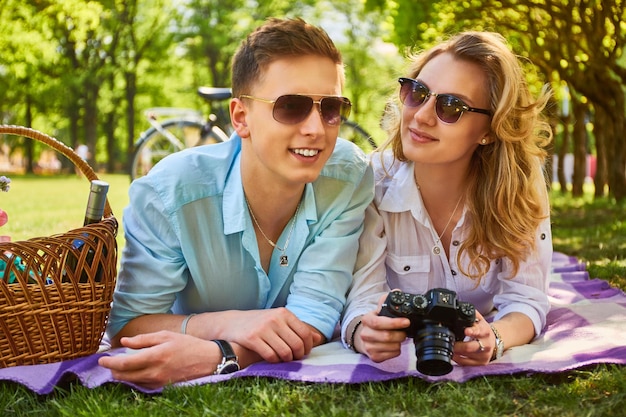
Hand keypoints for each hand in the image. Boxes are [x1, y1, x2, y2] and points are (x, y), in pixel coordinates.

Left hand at [98, 331, 220, 388]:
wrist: (207, 361)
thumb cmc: (187, 344)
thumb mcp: (166, 336)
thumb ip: (144, 339)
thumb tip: (124, 341)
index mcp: (155, 356)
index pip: (125, 363)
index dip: (110, 362)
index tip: (101, 359)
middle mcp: (154, 372)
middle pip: (124, 376)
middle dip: (114, 370)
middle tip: (109, 362)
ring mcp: (158, 382)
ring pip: (131, 382)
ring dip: (123, 375)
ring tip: (121, 366)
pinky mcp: (162, 387)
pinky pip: (141, 385)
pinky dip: (134, 378)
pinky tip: (135, 371)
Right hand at [216, 307, 321, 362]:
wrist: (232, 323)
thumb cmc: (260, 323)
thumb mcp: (279, 321)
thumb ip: (298, 328)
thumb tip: (318, 339)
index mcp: (284, 313)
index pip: (305, 333)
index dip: (307, 347)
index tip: (303, 353)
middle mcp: (275, 319)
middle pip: (297, 344)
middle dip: (298, 356)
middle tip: (293, 359)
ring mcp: (264, 328)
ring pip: (285, 352)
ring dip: (286, 360)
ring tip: (283, 359)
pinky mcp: (252, 338)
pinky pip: (271, 355)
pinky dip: (274, 361)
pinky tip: (271, 358)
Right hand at [355, 294, 410, 362]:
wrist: (366, 337)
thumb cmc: (376, 322)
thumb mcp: (380, 310)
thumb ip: (388, 299)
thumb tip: (397, 292)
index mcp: (366, 320)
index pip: (378, 322)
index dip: (394, 323)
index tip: (406, 322)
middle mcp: (365, 334)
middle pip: (386, 336)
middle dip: (400, 334)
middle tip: (404, 331)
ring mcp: (368, 347)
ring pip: (391, 346)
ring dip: (399, 342)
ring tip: (399, 338)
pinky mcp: (374, 357)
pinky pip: (391, 355)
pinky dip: (397, 350)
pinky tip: (394, 345)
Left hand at [452, 311, 493, 365]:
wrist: (495, 341)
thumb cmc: (483, 329)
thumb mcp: (480, 319)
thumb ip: (472, 313)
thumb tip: (461, 307)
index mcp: (485, 331)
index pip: (479, 331)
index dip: (472, 331)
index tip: (466, 330)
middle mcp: (486, 344)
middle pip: (470, 347)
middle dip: (458, 345)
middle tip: (449, 342)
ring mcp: (484, 355)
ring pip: (467, 356)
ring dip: (455, 352)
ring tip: (449, 347)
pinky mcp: (481, 363)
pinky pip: (466, 364)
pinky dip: (457, 359)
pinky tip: (453, 354)